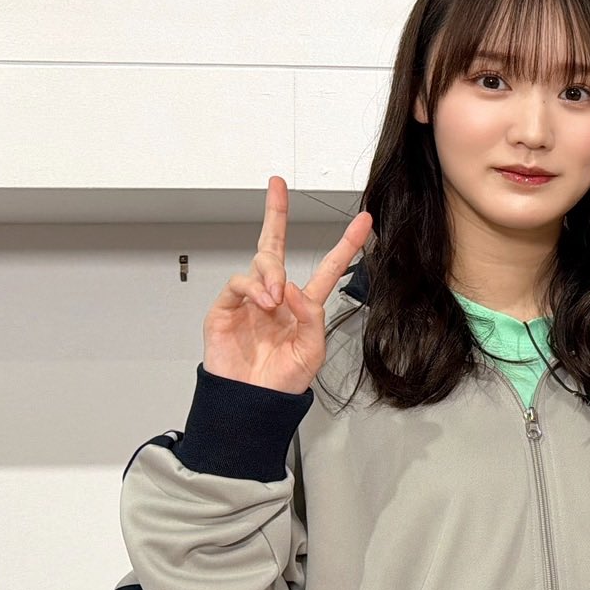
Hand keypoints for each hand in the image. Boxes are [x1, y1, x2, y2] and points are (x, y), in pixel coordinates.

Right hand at [203, 177, 372, 393]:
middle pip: (276, 245)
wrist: (251, 402)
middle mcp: (276, 296)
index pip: (327, 267)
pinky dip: (253, 287)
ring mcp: (249, 300)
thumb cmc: (282, 381)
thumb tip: (293, 288)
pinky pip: (238, 283)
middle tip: (278, 187)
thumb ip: (311, 316)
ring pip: (261, 262)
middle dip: (276, 213)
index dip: (345, 244)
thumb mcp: (312, 351)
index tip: (364, 222)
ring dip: (272, 273)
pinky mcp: (225, 308)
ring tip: (276, 298)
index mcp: (303, 304)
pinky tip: (264, 302)